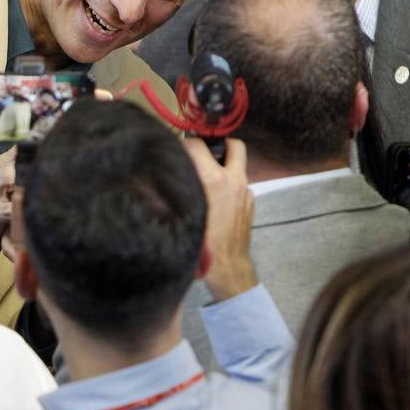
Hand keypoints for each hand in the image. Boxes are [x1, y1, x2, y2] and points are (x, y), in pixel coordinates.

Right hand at [183, 137, 257, 301]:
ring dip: (225, 164)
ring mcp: (246, 191)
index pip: (197, 144)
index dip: (184, 143)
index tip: (176, 149)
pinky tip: (216, 200)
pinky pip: (240, 184)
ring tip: (208, 176)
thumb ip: (175, 187)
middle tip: (202, 155)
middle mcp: (233, 180)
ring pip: (239, 164)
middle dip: (218, 145)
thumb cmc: (201, 243)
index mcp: (213, 180)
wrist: (228, 266)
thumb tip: (159, 172)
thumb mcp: (182, 211)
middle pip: (233, 145)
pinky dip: (229, 185)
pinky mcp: (251, 203)